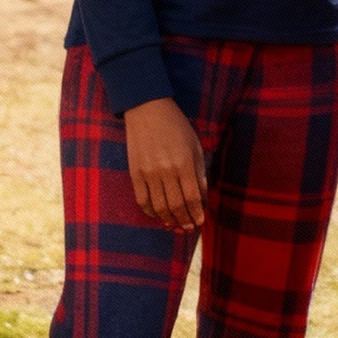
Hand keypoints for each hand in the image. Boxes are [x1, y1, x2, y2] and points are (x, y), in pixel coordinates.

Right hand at [124, 97, 205, 229]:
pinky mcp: (135, 173)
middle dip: (184, 221)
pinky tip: (158, 214)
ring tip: (175, 225)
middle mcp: (166, 171)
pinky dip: (151, 212)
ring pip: (159, 207)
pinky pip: (142, 200)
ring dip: (169, 220)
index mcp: (184, 163)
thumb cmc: (176, 127)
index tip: (200, 221)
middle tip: (189, 227)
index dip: (197, 213)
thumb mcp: (195, 146)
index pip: (192, 197)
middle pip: (176, 206)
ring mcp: (148, 173)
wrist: (148, 110)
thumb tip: (202, 197)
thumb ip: (199, 173)